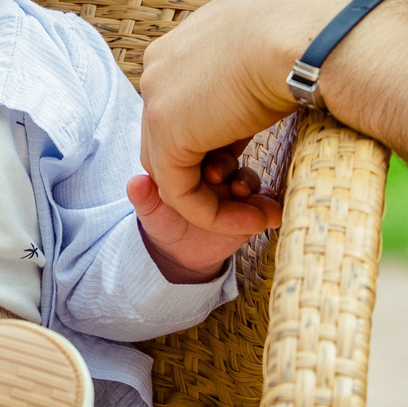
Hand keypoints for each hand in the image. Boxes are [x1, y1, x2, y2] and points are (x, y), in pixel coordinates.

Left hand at [129, 148, 276, 280]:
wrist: (184, 257)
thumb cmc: (165, 227)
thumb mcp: (153, 216)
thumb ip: (145, 200)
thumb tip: (135, 183)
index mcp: (187, 159)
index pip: (198, 149)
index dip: (207, 160)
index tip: (212, 175)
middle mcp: (213, 167)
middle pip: (225, 158)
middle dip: (229, 170)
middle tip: (232, 183)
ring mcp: (234, 185)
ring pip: (246, 177)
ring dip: (250, 186)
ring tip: (250, 196)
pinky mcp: (252, 205)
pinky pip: (265, 202)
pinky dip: (269, 208)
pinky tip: (272, 216)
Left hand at [138, 0, 376, 234]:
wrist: (313, 29)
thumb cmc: (317, 30)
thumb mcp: (282, 47)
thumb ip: (267, 65)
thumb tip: (299, 61)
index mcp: (186, 43)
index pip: (192, 108)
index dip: (228, 141)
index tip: (267, 156)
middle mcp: (161, 68)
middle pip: (178, 140)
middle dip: (220, 174)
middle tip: (265, 192)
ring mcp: (157, 100)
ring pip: (176, 171)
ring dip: (220, 202)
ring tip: (267, 209)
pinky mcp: (167, 135)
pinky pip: (180, 194)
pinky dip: (216, 215)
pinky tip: (259, 219)